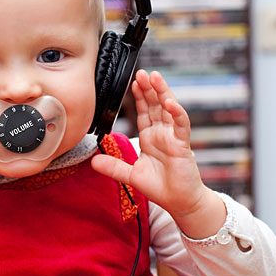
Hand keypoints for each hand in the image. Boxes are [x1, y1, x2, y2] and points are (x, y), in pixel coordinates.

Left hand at [91, 69, 224, 237]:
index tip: (133, 83)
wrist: (180, 202)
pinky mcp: (182, 145)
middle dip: (149, 88)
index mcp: (151, 138)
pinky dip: (177, 113)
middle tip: (142, 72)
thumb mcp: (131, 176)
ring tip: (155, 77)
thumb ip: (113, 167)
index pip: (145, 112)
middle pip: (156, 105)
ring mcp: (173, 138)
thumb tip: (93, 162)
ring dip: (162, 92)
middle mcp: (162, 134)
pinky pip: (181, 126)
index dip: (139, 97)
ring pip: (168, 110)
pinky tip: (170, 102)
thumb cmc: (161, 188)